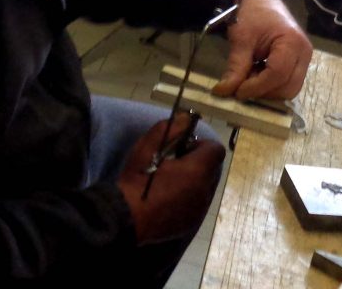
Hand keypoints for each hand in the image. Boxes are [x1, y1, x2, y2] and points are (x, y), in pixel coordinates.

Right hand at [116, 115, 225, 244]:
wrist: (125, 219)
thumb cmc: (136, 180)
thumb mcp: (147, 148)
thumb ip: (170, 129)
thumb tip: (186, 118)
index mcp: (198, 170)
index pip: (216, 150)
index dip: (201, 146)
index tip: (182, 149)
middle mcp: (205, 191)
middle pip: (212, 170)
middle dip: (198, 164)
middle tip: (173, 165)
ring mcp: (199, 210)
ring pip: (205, 188)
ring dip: (193, 182)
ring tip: (169, 184)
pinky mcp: (191, 224)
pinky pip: (197, 205)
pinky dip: (188, 199)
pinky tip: (167, 201)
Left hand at [211, 0, 311, 99]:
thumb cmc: (253, 14)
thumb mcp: (241, 38)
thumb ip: (236, 66)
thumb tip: (223, 91)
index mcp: (292, 42)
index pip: (277, 74)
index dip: (256, 87)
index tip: (237, 92)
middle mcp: (304, 54)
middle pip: (288, 88)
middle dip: (263, 92)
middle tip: (242, 85)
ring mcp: (304, 59)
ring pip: (289, 89)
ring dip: (267, 90)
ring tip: (249, 78)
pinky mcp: (299, 64)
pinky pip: (288, 83)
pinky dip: (271, 86)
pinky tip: (257, 74)